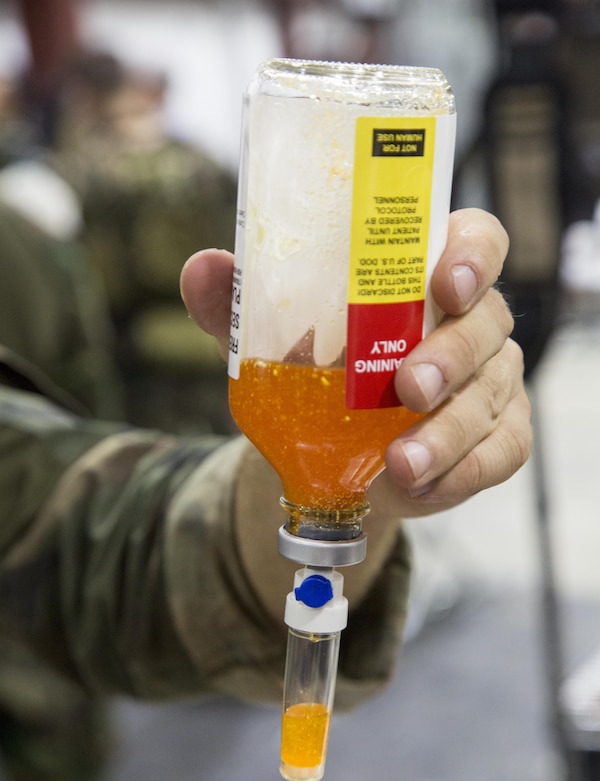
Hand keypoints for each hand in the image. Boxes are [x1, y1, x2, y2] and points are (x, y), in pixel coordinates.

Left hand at [180, 208, 531, 518]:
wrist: (333, 450)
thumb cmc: (316, 373)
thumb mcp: (270, 338)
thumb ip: (240, 302)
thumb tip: (204, 267)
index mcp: (429, 277)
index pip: (478, 241)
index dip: (474, 254)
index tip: (446, 283)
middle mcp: (474, 323)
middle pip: (487, 323)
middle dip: (450, 357)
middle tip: (407, 388)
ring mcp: (494, 381)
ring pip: (492, 396)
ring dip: (448, 432)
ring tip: (400, 463)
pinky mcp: (501, 435)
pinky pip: (502, 452)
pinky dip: (462, 472)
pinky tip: (421, 486)